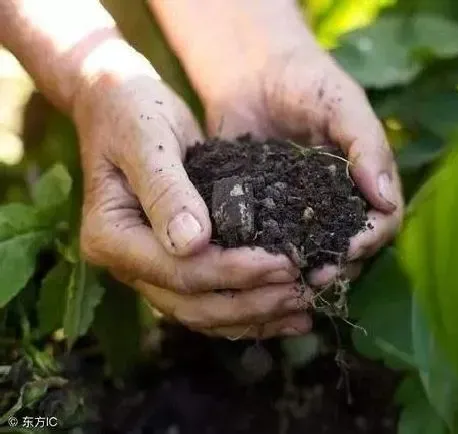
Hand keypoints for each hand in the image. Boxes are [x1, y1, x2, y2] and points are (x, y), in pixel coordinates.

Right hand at [73, 47, 311, 338]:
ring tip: (305, 309)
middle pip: (194, 304)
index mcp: (111, 237)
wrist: (121, 106)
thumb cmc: (133, 113)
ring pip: (205, 312)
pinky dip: (249, 310)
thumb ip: (166, 190)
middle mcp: (127, 264)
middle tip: (304, 292)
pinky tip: (287, 312)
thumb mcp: (148, 139)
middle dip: (253, 302)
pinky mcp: (175, 264)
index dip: (234, 272)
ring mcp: (149, 270)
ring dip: (256, 315)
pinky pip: (212, 299)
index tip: (284, 264)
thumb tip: (192, 244)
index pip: (179, 271)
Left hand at [199, 47, 403, 286]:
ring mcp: (301, 212)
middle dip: (337, 265)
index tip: (349, 248)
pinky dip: (267, 257)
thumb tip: (386, 200)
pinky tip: (254, 266)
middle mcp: (337, 203)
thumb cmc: (307, 80)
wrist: (252, 71)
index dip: (371, 240)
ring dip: (304, 270)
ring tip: (287, 281)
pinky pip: (271, 242)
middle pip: (350, 248)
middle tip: (314, 276)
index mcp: (366, 182)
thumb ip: (367, 145)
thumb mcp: (342, 104)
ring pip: (312, 253)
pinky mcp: (264, 213)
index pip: (383, 222)